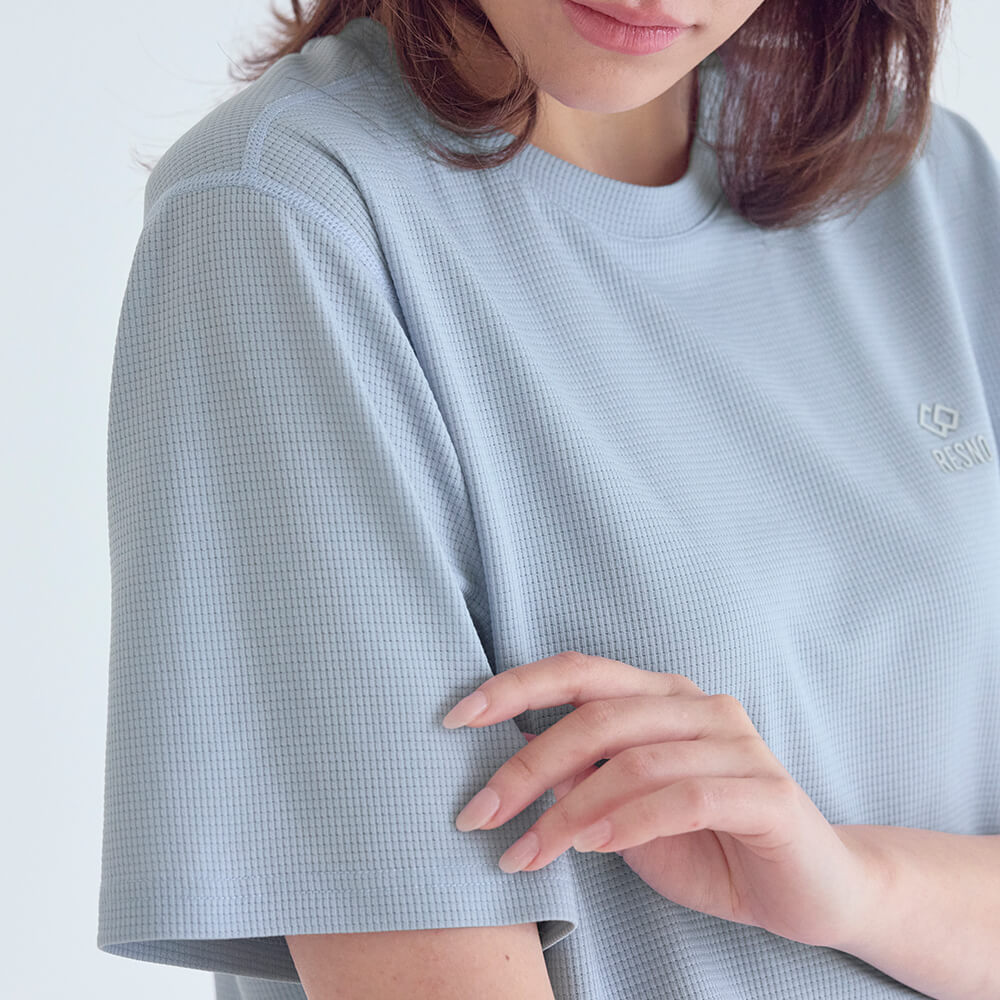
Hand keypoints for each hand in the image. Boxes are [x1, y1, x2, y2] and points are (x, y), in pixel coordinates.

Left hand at [442, 650, 877, 948]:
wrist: (811, 890)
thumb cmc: (709, 844)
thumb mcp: (627, 813)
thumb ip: (585, 780)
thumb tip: (519, 768)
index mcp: (663, 696)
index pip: (580, 672)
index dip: (515, 687)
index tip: (455, 718)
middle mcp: (700, 706)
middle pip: (597, 715)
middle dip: (526, 765)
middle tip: (477, 814)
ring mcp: (738, 744)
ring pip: (633, 760)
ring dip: (567, 811)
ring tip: (525, 852)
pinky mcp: (767, 793)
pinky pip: (684, 796)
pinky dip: (629, 821)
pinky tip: (593, 847)